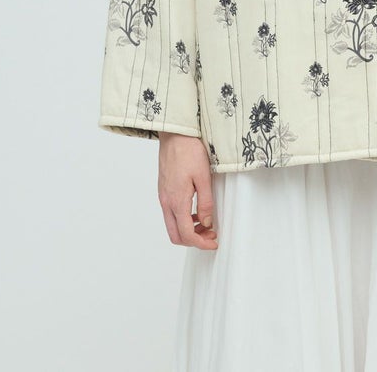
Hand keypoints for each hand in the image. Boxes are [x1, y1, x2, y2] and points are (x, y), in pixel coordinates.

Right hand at [157, 132, 217, 249]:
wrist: (174, 134)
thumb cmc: (189, 151)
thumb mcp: (204, 177)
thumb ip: (206, 202)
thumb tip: (207, 222)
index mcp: (177, 200)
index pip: (186, 234)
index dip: (201, 243)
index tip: (213, 242)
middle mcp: (166, 201)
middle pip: (175, 235)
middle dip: (193, 240)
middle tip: (210, 235)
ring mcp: (163, 196)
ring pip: (172, 225)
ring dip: (188, 230)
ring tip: (206, 223)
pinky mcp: (163, 190)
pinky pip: (170, 213)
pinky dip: (183, 219)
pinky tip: (196, 211)